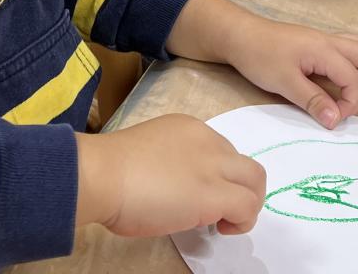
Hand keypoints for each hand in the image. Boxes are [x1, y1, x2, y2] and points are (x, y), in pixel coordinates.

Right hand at [76, 114, 265, 235]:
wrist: (101, 174)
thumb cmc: (109, 168)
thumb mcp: (146, 155)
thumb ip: (169, 164)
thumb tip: (175, 191)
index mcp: (186, 128)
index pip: (219, 150)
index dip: (215, 175)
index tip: (197, 194)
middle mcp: (206, 140)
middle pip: (243, 163)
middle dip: (240, 188)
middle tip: (220, 211)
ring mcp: (213, 166)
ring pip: (256, 179)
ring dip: (249, 204)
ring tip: (226, 222)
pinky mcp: (215, 193)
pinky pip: (248, 206)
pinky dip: (243, 222)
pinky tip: (220, 229)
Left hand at [223, 14, 357, 129]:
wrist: (237, 34)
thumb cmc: (259, 56)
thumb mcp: (284, 82)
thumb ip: (312, 101)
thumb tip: (337, 120)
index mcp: (324, 50)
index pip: (352, 78)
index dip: (350, 102)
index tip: (335, 119)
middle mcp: (328, 41)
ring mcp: (320, 39)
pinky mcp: (312, 42)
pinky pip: (345, 48)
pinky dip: (355, 62)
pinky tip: (350, 76)